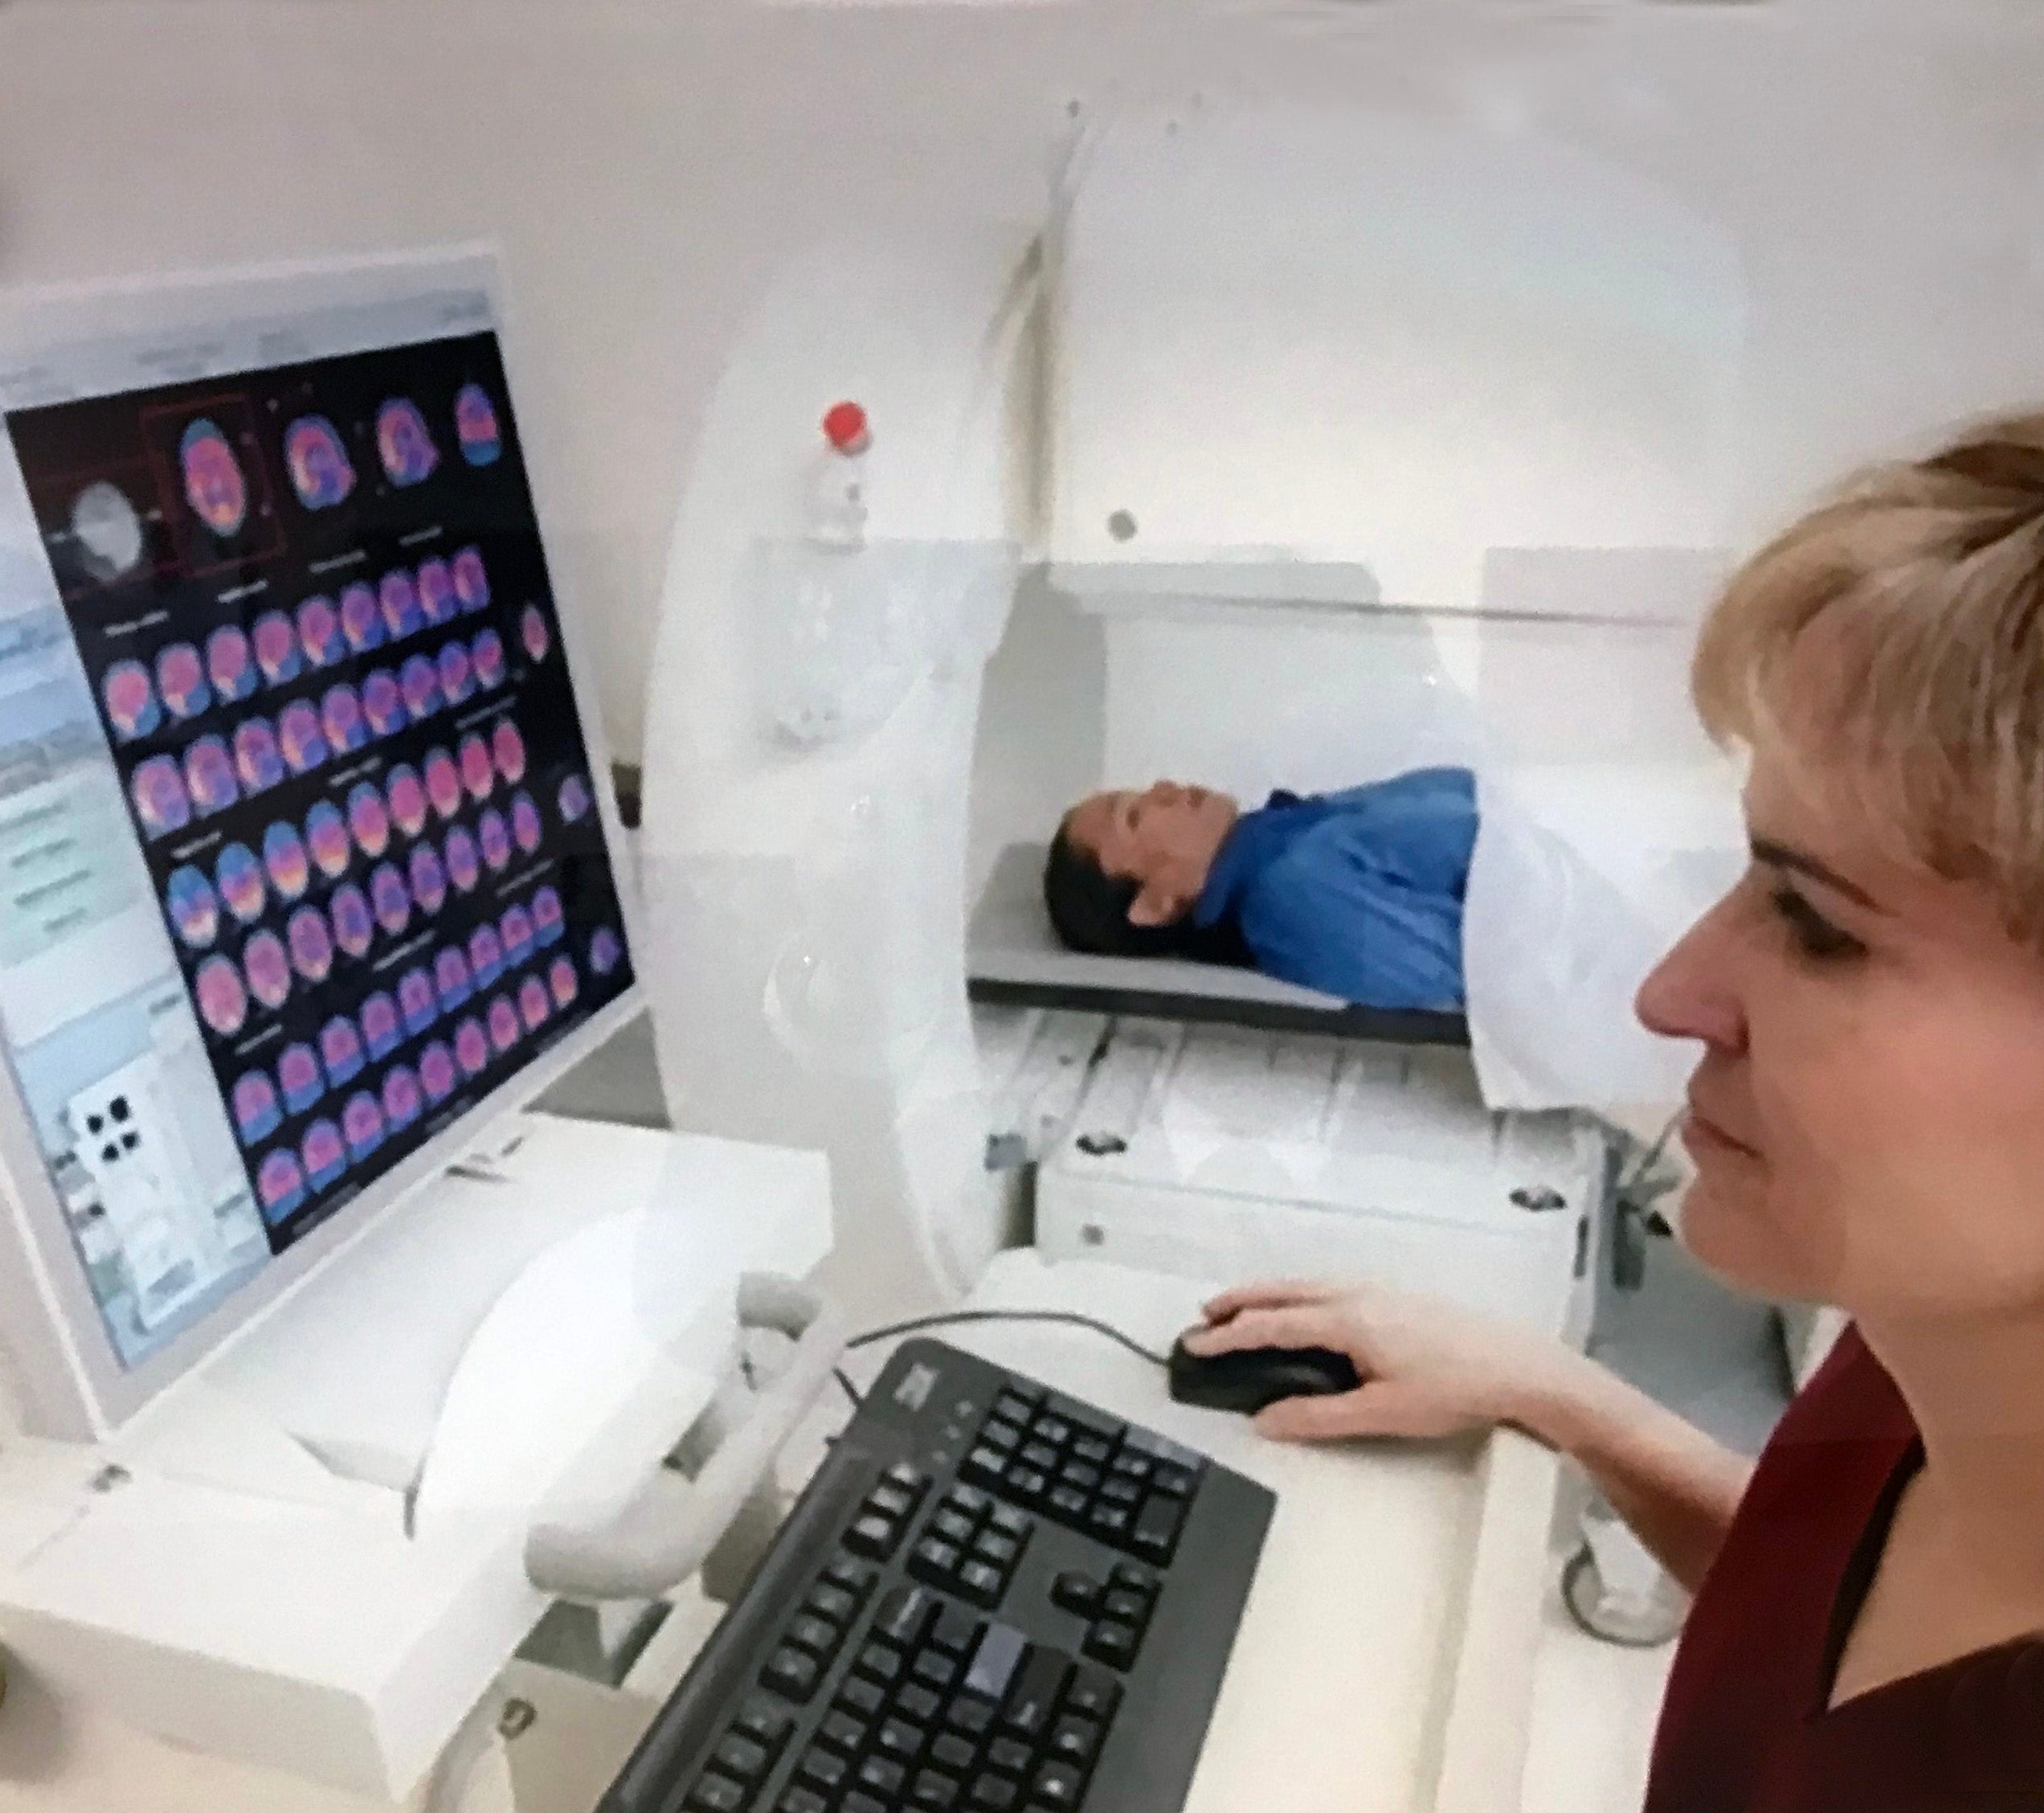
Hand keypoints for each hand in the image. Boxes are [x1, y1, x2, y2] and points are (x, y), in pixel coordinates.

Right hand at [1181, 1278, 1589, 1443]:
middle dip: (1241, 1303)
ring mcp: (1379, 1291)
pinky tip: (1306, 1309)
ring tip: (1245, 1309)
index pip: (1271, 1326)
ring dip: (1269, 1295)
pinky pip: (1330, 1286)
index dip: (1228, 1337)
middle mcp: (1357, 1295)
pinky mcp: (1399, 1297)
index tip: (1196, 1344)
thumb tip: (1267, 1420)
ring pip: (1307, 1286)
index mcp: (1346, 1320)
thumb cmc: (1455, 1388)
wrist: (1519, 1366)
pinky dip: (1299, 1293)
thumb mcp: (1381, 1413)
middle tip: (1206, 1316)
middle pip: (1283, 1293)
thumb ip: (1318, 1417)